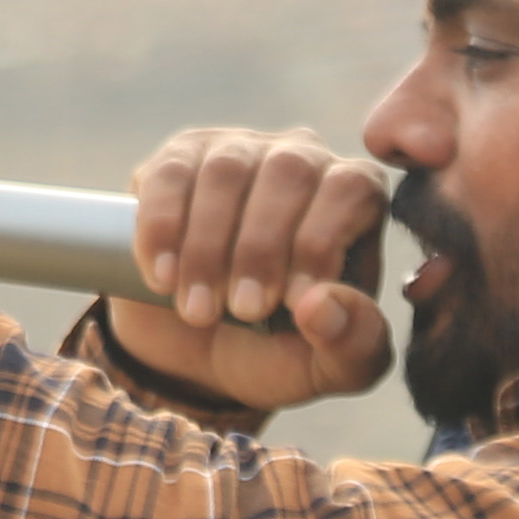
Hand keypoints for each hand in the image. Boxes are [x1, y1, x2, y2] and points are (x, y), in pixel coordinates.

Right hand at [104, 128, 392, 415]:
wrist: (198, 347)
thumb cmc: (280, 346)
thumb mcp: (327, 367)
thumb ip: (353, 345)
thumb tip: (323, 306)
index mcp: (355, 197)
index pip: (351, 189)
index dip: (320, 243)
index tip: (292, 304)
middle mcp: (302, 159)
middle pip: (290, 171)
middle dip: (262, 248)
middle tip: (244, 312)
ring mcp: (237, 152)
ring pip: (227, 171)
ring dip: (208, 247)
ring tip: (199, 311)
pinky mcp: (177, 162)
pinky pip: (170, 176)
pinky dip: (163, 229)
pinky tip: (163, 278)